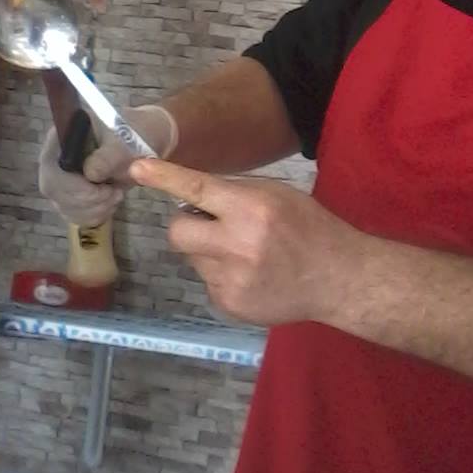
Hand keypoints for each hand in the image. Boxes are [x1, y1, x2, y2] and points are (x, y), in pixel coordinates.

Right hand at [38, 104, 177, 225]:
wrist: (142, 141)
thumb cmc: (132, 135)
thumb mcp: (125, 140)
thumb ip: (108, 155)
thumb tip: (90, 173)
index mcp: (64, 134)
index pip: (50, 164)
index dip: (69, 184)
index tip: (100, 190)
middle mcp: (55, 157)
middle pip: (54, 190)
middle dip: (87, 200)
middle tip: (115, 194)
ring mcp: (60, 179)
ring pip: (65, 207)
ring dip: (95, 209)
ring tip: (116, 195)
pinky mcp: (70, 197)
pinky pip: (75, 216)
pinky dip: (95, 215)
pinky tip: (110, 203)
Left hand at [128, 159, 363, 326]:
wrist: (335, 278)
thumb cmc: (308, 226)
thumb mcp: (277, 195)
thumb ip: (235, 194)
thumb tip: (194, 196)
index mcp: (251, 209)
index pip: (197, 188)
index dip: (164, 178)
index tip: (137, 168)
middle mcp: (236, 245)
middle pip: (178, 232)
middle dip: (187, 225)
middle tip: (210, 224)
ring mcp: (230, 280)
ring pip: (193, 259)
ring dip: (208, 252)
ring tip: (245, 254)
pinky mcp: (229, 304)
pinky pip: (207, 282)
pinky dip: (222, 275)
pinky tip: (251, 275)